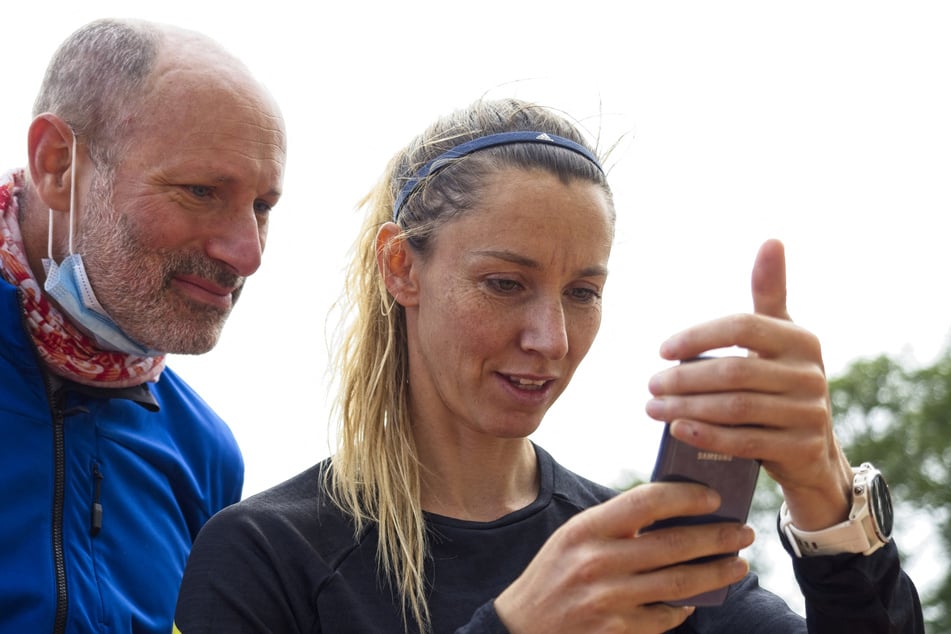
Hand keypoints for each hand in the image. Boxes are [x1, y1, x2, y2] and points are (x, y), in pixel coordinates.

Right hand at [494, 482, 753, 633]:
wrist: (521, 628)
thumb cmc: (553, 574)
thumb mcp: (573, 538)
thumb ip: (615, 524)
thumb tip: (674, 511)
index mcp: (586, 529)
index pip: (647, 501)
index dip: (686, 496)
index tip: (714, 497)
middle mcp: (596, 562)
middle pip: (674, 544)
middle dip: (716, 536)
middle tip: (742, 532)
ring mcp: (607, 600)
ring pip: (679, 583)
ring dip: (716, 573)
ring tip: (737, 565)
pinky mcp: (615, 631)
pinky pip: (664, 618)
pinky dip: (685, 608)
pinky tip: (697, 600)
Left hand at [645, 239, 852, 529]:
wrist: (812, 451)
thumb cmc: (782, 382)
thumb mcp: (780, 338)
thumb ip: (770, 293)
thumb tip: (772, 240)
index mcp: (801, 340)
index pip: (742, 328)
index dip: (698, 337)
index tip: (662, 350)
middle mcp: (810, 374)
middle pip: (734, 371)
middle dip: (684, 379)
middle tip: (651, 384)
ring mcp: (809, 413)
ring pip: (736, 407)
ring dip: (687, 407)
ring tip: (653, 408)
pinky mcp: (801, 448)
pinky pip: (746, 441)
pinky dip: (708, 435)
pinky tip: (678, 429)